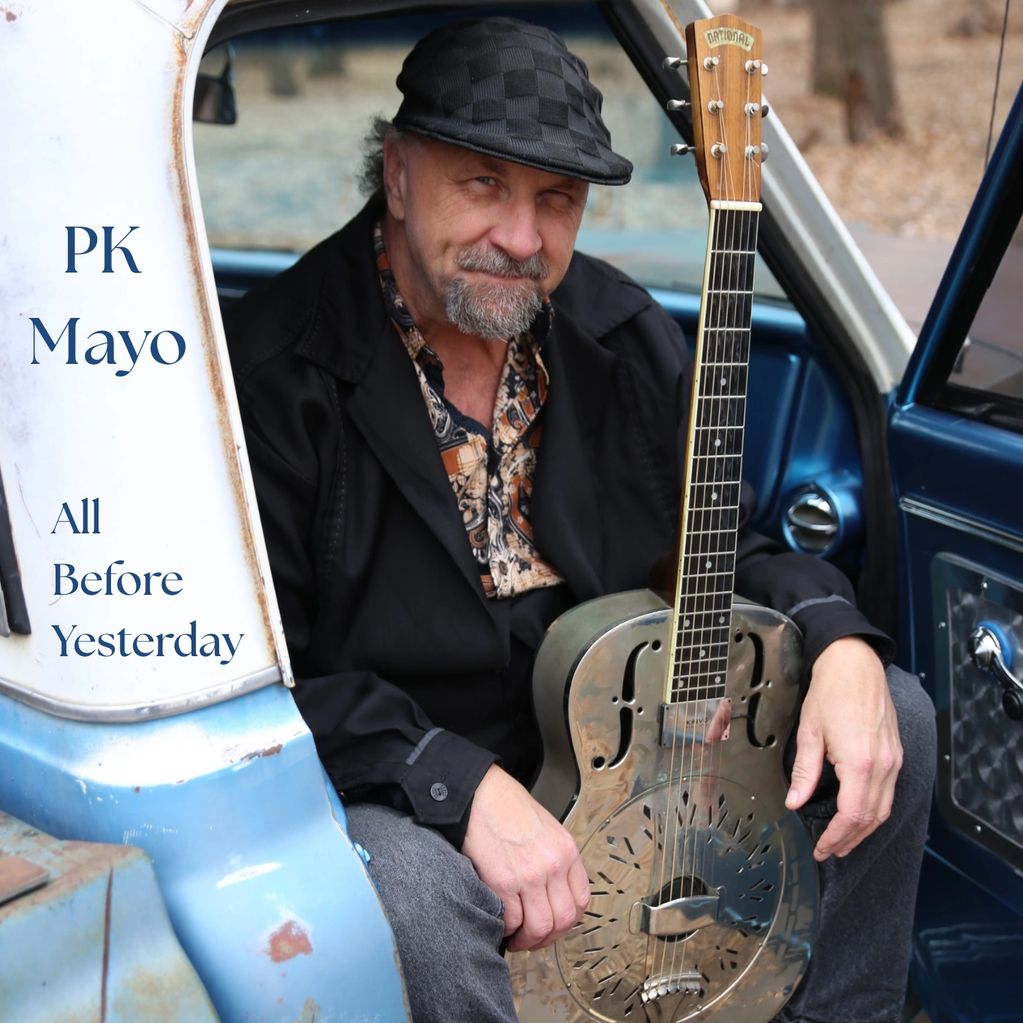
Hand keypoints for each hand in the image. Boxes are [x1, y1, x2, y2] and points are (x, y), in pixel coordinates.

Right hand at [462, 764, 589, 951]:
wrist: (479, 792)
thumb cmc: (506, 805)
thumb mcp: (545, 828)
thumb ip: (553, 858)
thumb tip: (551, 891)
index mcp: (566, 850)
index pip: (581, 901)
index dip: (567, 921)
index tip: (554, 925)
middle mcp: (552, 864)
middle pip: (563, 920)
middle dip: (547, 937)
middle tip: (534, 938)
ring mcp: (529, 874)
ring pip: (539, 927)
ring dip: (527, 939)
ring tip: (516, 936)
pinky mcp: (503, 881)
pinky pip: (512, 920)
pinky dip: (507, 928)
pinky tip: (501, 922)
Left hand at [784, 637, 902, 860]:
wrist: (855, 664)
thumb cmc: (832, 692)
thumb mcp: (809, 731)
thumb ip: (804, 771)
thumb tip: (794, 802)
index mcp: (861, 763)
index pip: (852, 815)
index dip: (836, 837)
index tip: (821, 849)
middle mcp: (885, 766)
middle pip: (871, 818)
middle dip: (850, 840)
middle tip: (828, 851)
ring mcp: (895, 760)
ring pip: (884, 809)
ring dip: (863, 829)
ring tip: (842, 840)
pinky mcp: (896, 754)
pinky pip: (889, 793)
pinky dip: (874, 811)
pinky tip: (859, 815)